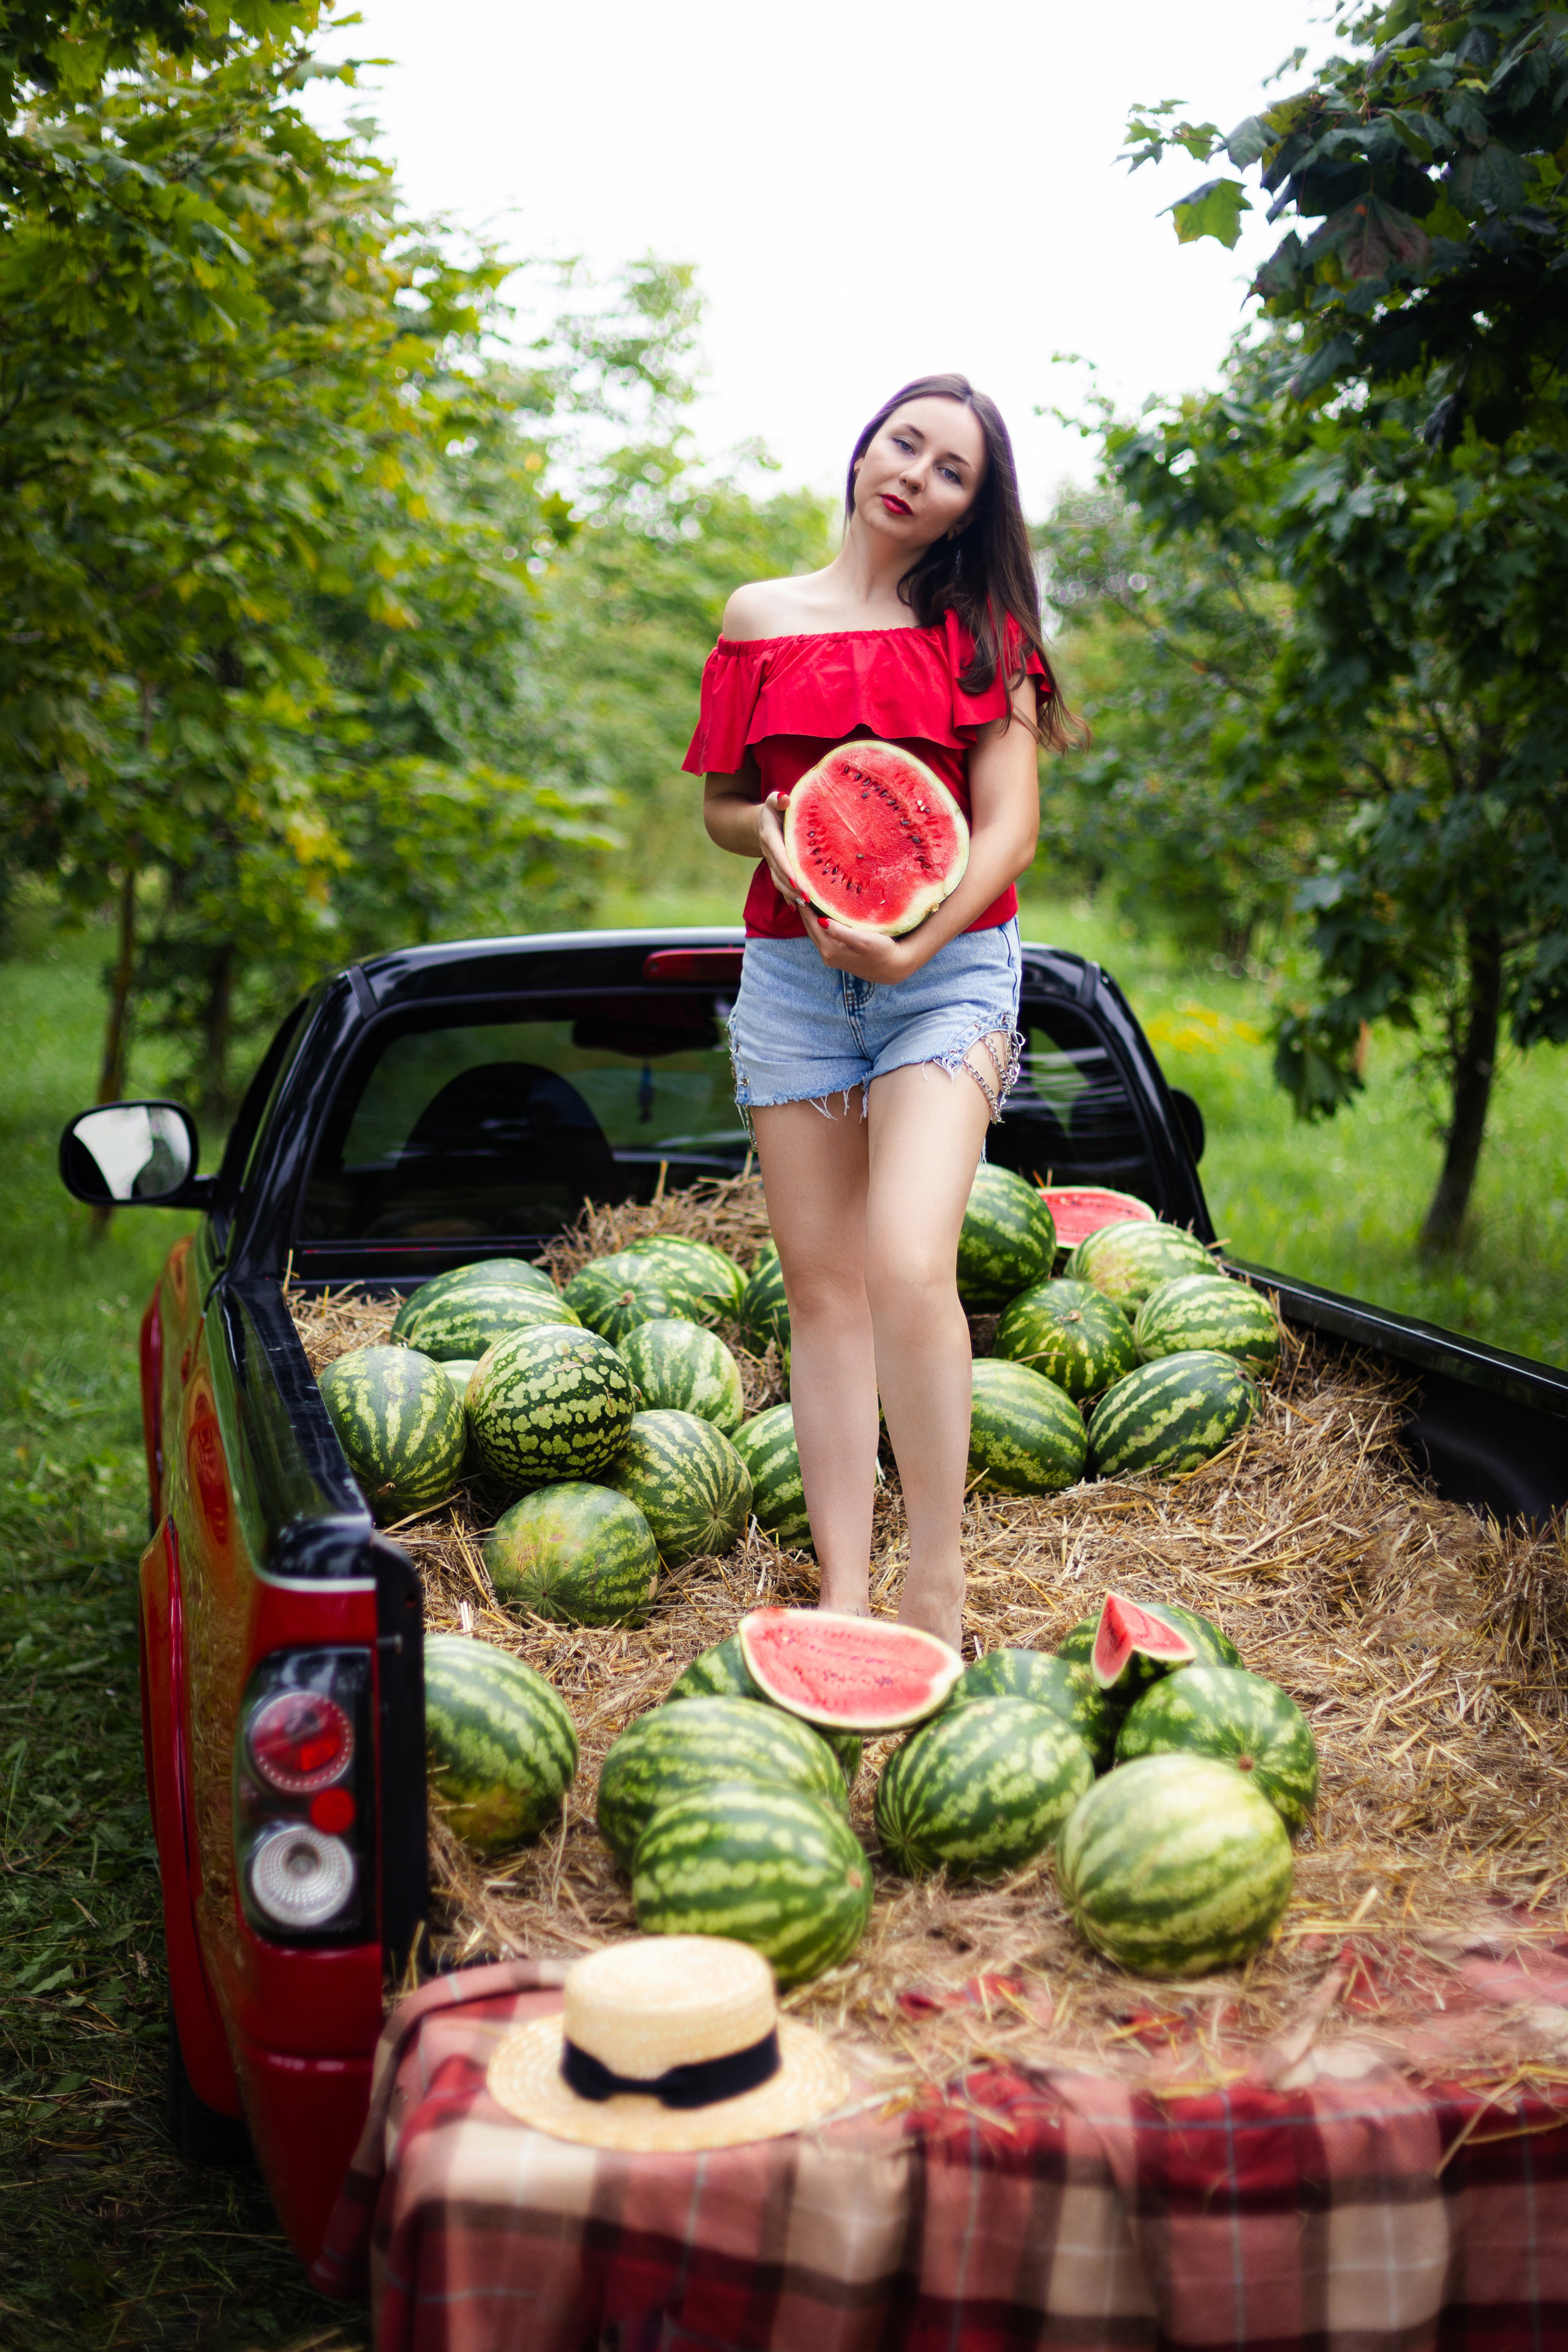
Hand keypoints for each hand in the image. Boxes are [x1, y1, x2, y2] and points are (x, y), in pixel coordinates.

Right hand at [755, 793, 803, 908]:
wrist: (757, 823)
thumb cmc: (772, 810)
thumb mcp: (773, 802)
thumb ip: (778, 800)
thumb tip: (785, 798)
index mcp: (770, 838)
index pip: (779, 856)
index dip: (787, 870)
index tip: (798, 881)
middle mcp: (770, 853)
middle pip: (781, 874)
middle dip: (793, 887)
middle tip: (809, 898)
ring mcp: (772, 863)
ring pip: (780, 882)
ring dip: (791, 894)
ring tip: (806, 903)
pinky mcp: (776, 869)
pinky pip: (780, 884)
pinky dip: (788, 895)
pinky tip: (798, 906)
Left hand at [798, 902, 931, 981]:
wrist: (892, 968)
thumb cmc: (882, 951)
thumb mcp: (863, 940)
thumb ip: (841, 932)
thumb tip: (821, 921)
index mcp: (830, 950)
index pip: (812, 924)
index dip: (806, 907)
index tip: (801, 889)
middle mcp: (826, 955)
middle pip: (810, 928)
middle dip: (805, 911)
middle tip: (801, 890)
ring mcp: (830, 957)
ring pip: (814, 933)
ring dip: (811, 917)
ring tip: (809, 899)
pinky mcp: (836, 955)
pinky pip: (822, 936)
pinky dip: (818, 924)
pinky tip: (820, 913)